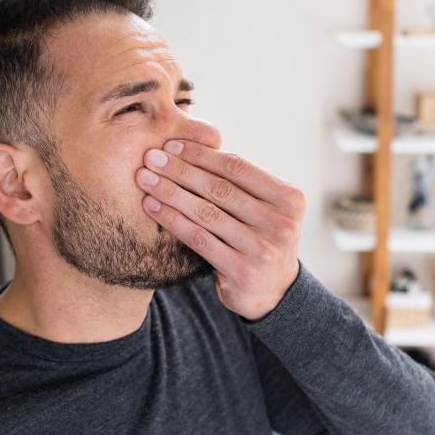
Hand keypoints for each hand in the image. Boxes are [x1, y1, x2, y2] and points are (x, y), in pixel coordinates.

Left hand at [136, 139, 303, 319]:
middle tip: (151, 157)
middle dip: (180, 170)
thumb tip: (190, 144)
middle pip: (220, 189)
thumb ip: (240, 182)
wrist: (273, 290)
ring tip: (145, 179)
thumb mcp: (264, 207)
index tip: (172, 145)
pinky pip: (199, 239)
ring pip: (206, 213)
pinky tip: (152, 207)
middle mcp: (281, 223)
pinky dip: (172, 220)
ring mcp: (262, 250)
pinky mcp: (242, 272)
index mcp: (289, 198)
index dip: (202, 154)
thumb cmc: (259, 236)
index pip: (238, 168)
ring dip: (171, 193)